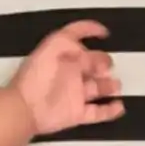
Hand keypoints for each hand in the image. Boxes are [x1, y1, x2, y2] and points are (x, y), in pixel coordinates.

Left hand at [10, 20, 124, 134]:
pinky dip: (110, 111)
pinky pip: (96, 113)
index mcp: (64, 56)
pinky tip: (119, 106)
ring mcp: (75, 94)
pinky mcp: (76, 114)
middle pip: (93, 65)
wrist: (24, 107)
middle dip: (103, 63)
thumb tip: (87, 47)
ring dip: (110, 86)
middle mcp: (71, 73)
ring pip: (98, 88)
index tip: (105, 33)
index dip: (91, 31)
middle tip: (105, 68)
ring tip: (115, 86)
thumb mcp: (53, 44)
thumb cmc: (37, 74)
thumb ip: (72, 37)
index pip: (78, 39)